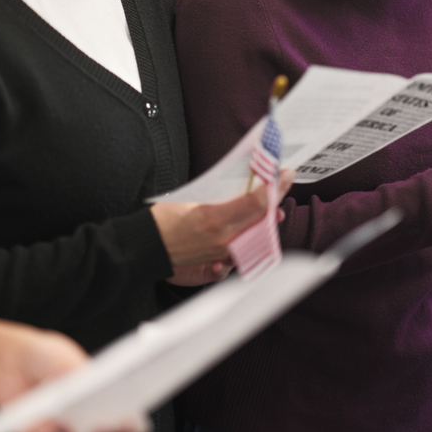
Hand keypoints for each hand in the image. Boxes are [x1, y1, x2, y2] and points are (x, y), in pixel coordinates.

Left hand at [0, 304, 149, 431]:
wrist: (10, 366)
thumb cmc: (47, 358)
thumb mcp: (66, 358)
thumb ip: (81, 376)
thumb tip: (93, 390)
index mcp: (113, 403)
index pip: (137, 427)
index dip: (135, 430)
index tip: (124, 422)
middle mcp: (97, 428)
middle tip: (98, 431)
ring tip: (62, 426)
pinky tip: (46, 429)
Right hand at [150, 170, 292, 283]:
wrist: (146, 248)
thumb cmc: (163, 220)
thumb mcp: (190, 199)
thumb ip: (220, 194)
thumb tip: (244, 184)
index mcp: (213, 219)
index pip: (256, 203)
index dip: (274, 187)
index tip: (284, 173)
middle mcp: (223, 238)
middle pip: (262, 216)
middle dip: (278, 195)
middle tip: (286, 179)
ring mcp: (224, 251)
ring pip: (259, 231)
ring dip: (269, 213)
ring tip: (276, 199)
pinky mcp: (220, 258)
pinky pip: (247, 244)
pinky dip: (257, 230)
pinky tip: (262, 219)